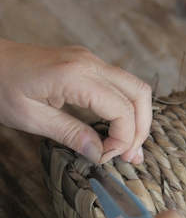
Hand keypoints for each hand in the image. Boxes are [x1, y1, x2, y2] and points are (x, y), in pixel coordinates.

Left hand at [0, 39, 151, 163]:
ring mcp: (92, 60)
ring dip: (138, 117)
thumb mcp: (30, 117)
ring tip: (129, 144)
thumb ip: (70, 134)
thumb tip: (98, 153)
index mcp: (75, 76)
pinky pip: (121, 85)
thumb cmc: (0, 86)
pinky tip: (119, 125)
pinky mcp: (90, 64)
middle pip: (139, 93)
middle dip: (141, 127)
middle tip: (130, 154)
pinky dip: (126, 107)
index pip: (121, 108)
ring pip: (135, 87)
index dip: (123, 138)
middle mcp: (91, 63)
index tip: (107, 157)